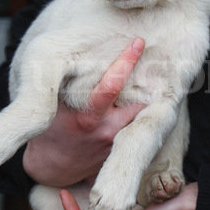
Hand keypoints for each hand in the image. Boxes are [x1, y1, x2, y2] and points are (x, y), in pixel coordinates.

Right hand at [23, 38, 145, 186]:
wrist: (52, 167)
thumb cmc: (51, 128)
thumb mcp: (54, 105)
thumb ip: (71, 86)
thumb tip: (88, 55)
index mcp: (87, 116)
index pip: (112, 84)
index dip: (127, 61)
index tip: (138, 42)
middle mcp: (106, 129)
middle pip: (138, 99)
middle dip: (148, 79)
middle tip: (158, 57)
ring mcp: (116, 141)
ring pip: (141, 112)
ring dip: (148, 94)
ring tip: (154, 75)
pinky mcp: (121, 149)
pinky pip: (137, 124)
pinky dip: (141, 110)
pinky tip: (145, 96)